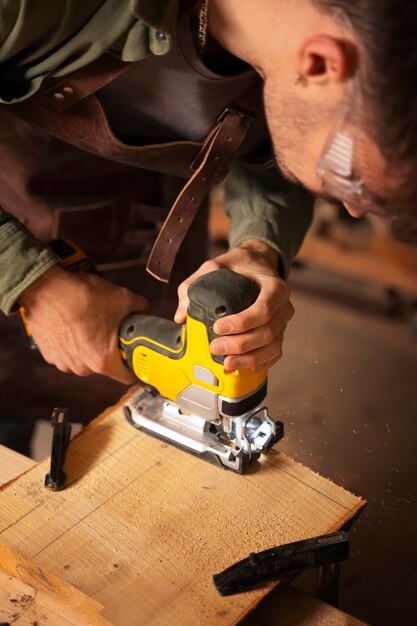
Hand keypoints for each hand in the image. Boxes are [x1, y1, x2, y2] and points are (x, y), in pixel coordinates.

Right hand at [19, 266, 147, 382]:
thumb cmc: (78, 296)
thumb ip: (140, 307)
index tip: (135, 357)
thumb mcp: (121, 298)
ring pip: (87, 359)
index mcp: (103, 360)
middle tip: (109, 329)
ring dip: (90, 346)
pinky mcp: (50, 355)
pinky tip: (74, 325)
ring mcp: (64, 363)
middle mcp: (82, 367)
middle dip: (110, 349)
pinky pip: (69, 354)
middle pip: (106, 365)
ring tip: (89, 323)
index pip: (127, 377)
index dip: (135, 365)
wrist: (43, 288)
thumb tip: (144, 310)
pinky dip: (73, 343)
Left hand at [175, 240, 293, 370]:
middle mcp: (283, 306)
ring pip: (272, 347)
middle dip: (241, 345)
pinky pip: (274, 353)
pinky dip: (260, 362)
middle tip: (215, 348)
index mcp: (275, 287)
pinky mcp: (279, 335)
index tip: (218, 327)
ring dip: (249, 358)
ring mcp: (282, 323)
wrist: (258, 265)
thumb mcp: (215, 266)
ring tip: (226, 363)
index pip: (263, 309)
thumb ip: (194, 284)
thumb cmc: (239, 266)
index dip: (243, 322)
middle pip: (268, 332)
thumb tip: (182, 315)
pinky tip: (244, 366)